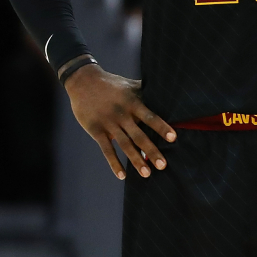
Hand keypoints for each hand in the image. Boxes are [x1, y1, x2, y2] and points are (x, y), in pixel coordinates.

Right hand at [64, 62, 175, 179]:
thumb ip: (146, 91)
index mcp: (133, 103)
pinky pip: (107, 149)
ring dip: (136, 160)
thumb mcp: (130, 85)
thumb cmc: (112, 84)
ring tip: (147, 174)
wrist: (83, 81)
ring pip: (125, 145)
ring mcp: (108, 123)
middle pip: (139, 135)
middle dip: (151, 151)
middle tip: (163, 165)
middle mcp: (122, 114)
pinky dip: (114, 163)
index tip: (173, 138)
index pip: (150, 117)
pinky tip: (122, 175)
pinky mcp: (96, 130)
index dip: (162, 127)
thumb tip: (167, 91)